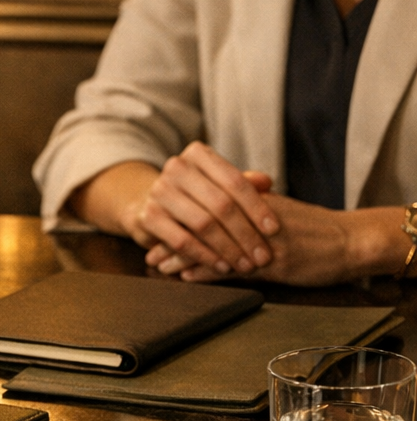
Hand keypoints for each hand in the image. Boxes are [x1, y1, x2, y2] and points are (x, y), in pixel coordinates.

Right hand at [130, 143, 279, 275]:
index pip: (234, 181)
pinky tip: (221, 265)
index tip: (273, 230)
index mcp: (197, 154)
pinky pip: (182, 241)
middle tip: (262, 256)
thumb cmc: (193, 194)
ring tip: (245, 264)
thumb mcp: (217, 184)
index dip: (257, 207)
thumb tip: (266, 182)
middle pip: (221, 204)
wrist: (147, 203)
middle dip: (246, 234)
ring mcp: (159, 192)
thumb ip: (242, 183)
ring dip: (228, 248)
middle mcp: (176, 168)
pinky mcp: (147, 217)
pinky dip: (204, 256)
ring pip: (203, 224)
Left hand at [149, 196, 406, 285]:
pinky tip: (187, 276)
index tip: (159, 225)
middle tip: (151, 253)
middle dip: (173, 239)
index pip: (207, 205)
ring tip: (159, 266)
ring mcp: (261, 240)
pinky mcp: (273, 262)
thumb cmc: (313, 228)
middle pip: (202, 224)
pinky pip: (233, 267)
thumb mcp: (276, 210)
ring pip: (212, 246)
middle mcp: (253, 216)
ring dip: (183, 257)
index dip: (180, 216)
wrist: (350, 241)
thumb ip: (247, 206)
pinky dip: (207, 271)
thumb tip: (216, 206)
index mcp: (253, 200)